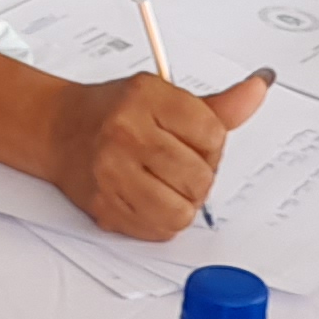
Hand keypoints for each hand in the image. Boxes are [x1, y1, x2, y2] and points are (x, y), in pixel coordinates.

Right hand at [42, 69, 270, 242]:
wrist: (57, 130)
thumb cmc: (114, 112)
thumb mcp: (164, 95)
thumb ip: (218, 105)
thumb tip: (260, 88)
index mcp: (145, 98)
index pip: (213, 135)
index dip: (212, 144)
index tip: (194, 140)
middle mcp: (126, 133)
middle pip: (200, 177)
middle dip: (199, 176)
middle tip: (179, 164)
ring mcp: (112, 173)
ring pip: (182, 211)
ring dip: (182, 203)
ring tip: (166, 184)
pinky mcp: (105, 206)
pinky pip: (159, 231)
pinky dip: (162, 220)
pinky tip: (149, 198)